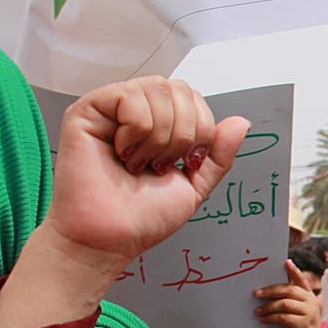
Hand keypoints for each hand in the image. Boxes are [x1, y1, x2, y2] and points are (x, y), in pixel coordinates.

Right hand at [44, 77, 249, 276]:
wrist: (112, 239)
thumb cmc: (143, 217)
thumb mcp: (195, 185)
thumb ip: (219, 155)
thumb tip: (241, 123)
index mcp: (158, 124)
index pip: (192, 96)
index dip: (201, 128)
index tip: (187, 163)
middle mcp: (134, 111)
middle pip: (178, 89)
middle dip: (184, 133)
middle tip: (160, 166)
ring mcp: (110, 108)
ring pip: (157, 90)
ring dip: (159, 137)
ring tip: (138, 164)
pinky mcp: (86, 111)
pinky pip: (130, 97)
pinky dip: (136, 131)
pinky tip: (121, 154)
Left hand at [254, 260, 327, 327]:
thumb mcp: (294, 313)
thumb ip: (285, 302)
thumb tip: (264, 294)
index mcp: (308, 296)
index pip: (301, 280)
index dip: (294, 270)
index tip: (285, 262)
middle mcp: (311, 301)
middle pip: (288, 290)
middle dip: (270, 290)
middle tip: (256, 293)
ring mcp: (309, 312)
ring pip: (284, 304)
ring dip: (268, 307)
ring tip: (257, 311)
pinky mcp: (304, 324)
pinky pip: (283, 317)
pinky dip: (271, 318)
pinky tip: (263, 319)